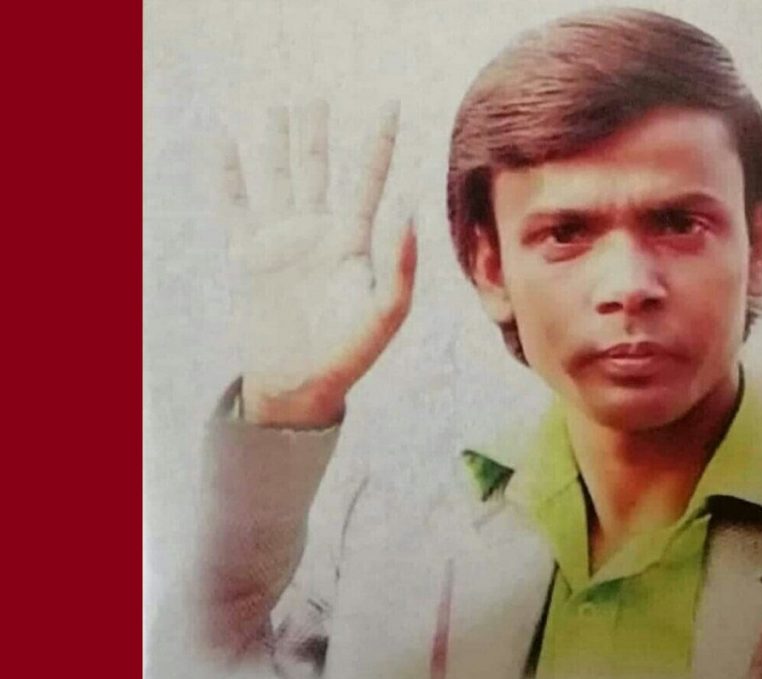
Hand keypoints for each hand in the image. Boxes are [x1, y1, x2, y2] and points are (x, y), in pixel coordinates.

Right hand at [218, 101, 415, 427]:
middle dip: (316, 132)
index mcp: (354, 240)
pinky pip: (236, 206)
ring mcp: (281, 240)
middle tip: (316, 95)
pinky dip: (230, 174)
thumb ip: (401, 263)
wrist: (300, 383)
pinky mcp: (249, 255)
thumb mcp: (387, 311)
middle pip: (317, 168)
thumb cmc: (351, 352)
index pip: (369, 179)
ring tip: (277, 105)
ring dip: (276, 143)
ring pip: (277, 177)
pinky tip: (227, 143)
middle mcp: (318, 231)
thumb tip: (408, 206)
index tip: (389, 105)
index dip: (378, 142)